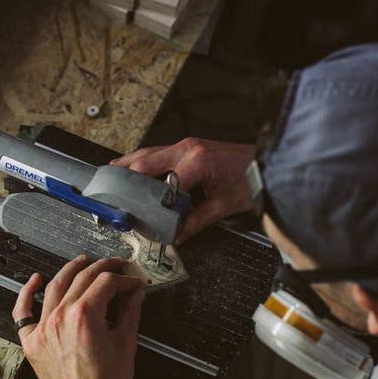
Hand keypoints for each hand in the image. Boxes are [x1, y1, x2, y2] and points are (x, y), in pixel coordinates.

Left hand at [12, 256, 144, 378]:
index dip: (123, 279)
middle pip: (82, 279)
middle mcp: (60, 318)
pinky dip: (27, 293)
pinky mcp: (33, 342)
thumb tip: (135, 296)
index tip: (131, 283)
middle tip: (115, 266)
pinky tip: (35, 281)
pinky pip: (23, 313)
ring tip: (82, 262)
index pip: (106, 282)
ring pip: (55, 287)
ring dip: (70, 270)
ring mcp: (43, 329)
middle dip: (102, 268)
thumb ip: (131, 313)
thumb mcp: (125, 344)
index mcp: (85, 316)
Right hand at [111, 138, 255, 241]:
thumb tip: (179, 234)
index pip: (163, 184)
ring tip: (111, 176)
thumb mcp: (226, 204)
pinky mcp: (189, 146)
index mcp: (197, 161)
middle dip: (126, 177)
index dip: (152, 202)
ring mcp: (187, 145)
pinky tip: (133, 167)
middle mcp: (188, 149)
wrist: (266, 163)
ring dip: (130, 164)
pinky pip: (158, 151)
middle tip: (112, 192)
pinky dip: (143, 160)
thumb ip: (199, 220)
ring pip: (148, 152)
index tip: (144, 217)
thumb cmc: (252, 178)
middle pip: (145, 161)